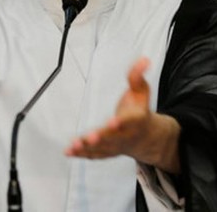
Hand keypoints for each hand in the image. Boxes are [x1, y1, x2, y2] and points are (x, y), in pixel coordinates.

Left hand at [65, 57, 180, 172]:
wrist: (147, 136)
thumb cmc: (140, 109)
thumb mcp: (141, 90)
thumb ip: (137, 76)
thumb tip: (143, 60)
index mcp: (137, 120)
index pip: (130, 122)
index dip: (121, 122)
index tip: (112, 121)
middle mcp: (128, 136)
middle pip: (115, 138)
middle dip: (102, 138)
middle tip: (90, 137)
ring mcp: (118, 146)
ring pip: (103, 149)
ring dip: (88, 148)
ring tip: (74, 145)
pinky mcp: (108, 152)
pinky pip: (95, 155)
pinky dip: (83, 155)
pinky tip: (69, 152)